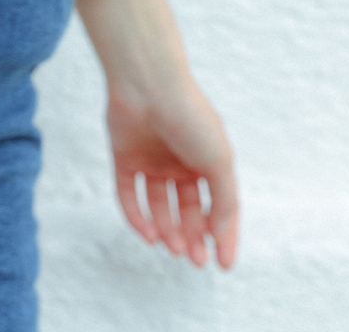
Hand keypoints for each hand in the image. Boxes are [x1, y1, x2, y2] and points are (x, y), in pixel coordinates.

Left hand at [107, 74, 238, 267]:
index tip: (222, 263)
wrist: (147, 84)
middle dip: (192, 236)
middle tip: (194, 261)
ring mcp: (150, 159)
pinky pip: (128, 194)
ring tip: (173, 248)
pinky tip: (149, 235)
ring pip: (158, 205)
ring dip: (166, 230)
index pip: (217, 204)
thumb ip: (225, 201)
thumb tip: (220, 237)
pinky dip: (137, 217)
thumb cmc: (189, 117)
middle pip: (186, 209)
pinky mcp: (124, 157)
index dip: (222, 234)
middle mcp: (179, 160)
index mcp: (206, 159)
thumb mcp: (220, 161)